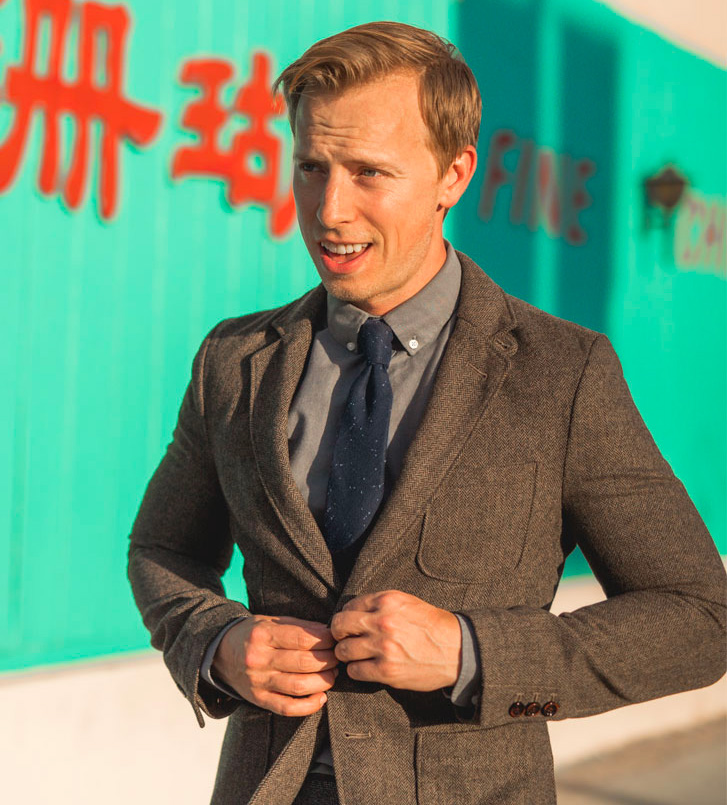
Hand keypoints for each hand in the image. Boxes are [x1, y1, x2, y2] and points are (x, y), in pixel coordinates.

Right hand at [212, 615, 337, 716]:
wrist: (220, 653)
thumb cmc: (252, 634)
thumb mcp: (270, 621)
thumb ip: (298, 626)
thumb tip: (327, 632)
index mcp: (262, 635)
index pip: (301, 638)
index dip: (324, 640)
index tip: (335, 639)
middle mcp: (259, 659)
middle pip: (303, 662)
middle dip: (328, 660)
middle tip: (338, 657)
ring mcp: (258, 682)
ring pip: (298, 686)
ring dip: (323, 681)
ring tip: (332, 674)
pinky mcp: (258, 699)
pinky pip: (287, 708)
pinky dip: (308, 706)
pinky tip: (321, 697)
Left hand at [330, 590, 461, 690]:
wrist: (457, 650)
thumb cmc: (432, 626)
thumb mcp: (408, 603)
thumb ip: (381, 605)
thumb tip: (353, 612)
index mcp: (388, 601)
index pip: (350, 605)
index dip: (347, 615)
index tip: (350, 624)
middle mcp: (382, 621)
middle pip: (339, 626)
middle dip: (339, 633)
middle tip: (344, 639)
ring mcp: (383, 647)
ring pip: (343, 650)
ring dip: (346, 654)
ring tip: (355, 655)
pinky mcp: (386, 670)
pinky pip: (355, 671)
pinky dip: (357, 670)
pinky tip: (365, 667)